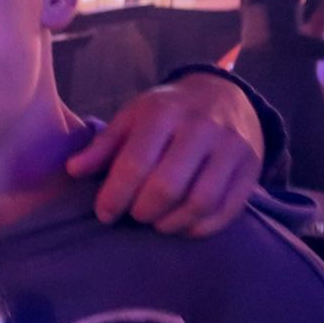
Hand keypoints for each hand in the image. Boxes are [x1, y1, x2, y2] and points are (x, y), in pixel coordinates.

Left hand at [66, 75, 263, 236]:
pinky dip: (201, 227)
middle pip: (167, 186)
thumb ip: (103, 145)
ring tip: (156, 222)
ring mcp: (231, 148)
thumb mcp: (132, 117)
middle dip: (143, 211)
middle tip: (134, 215)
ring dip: (172, 223)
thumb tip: (73, 170)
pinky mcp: (251, 168)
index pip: (135, 163)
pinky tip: (183, 226)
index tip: (105, 214)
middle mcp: (201, 128)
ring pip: (200, 202)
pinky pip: (227, 210)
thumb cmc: (167, 112)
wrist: (224, 95)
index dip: (115, 196)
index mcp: (164, 113)